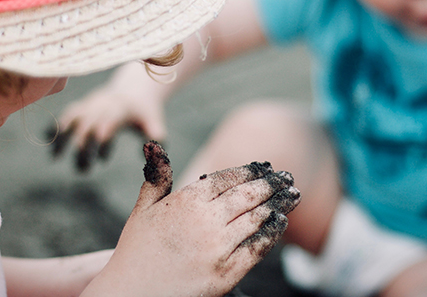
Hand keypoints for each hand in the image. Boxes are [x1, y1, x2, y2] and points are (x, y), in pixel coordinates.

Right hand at [47, 79, 166, 171]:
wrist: (133, 89)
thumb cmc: (144, 110)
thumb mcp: (154, 119)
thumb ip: (155, 133)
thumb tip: (156, 148)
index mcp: (120, 108)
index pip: (108, 122)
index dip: (103, 138)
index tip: (101, 159)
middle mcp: (102, 104)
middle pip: (88, 124)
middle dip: (83, 147)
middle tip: (83, 171)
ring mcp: (90, 103)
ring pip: (71, 118)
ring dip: (62, 136)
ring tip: (55, 157)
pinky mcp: (82, 105)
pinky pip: (66, 114)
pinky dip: (56, 125)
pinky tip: (47, 139)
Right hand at [85, 141, 300, 296]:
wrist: (133, 294)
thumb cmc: (136, 251)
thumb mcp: (142, 209)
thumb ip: (156, 177)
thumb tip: (153, 144)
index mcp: (187, 201)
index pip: (228, 178)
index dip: (250, 171)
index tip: (265, 167)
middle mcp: (206, 220)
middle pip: (248, 195)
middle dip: (271, 184)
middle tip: (288, 177)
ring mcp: (219, 247)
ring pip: (257, 218)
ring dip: (279, 204)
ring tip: (293, 195)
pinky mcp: (227, 272)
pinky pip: (257, 248)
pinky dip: (272, 233)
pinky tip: (281, 222)